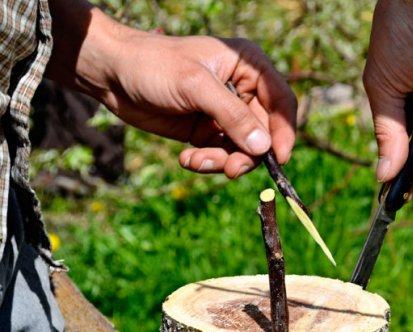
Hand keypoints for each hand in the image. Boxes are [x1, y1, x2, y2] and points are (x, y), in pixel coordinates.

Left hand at [47, 2, 295, 177]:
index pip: (281, 102)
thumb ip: (232, 117)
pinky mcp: (208, 131)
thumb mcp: (195, 86)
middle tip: (229, 170)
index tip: (280, 158)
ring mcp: (226, 113)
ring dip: (224, 161)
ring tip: (197, 160)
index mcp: (249, 66)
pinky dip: (207, 162)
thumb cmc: (153, 64)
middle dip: (247, 153)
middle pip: (264, 133)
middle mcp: (243, 90)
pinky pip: (221, 155)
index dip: (285, 132)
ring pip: (243, 149)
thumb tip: (264, 148)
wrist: (110, 73)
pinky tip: (186, 158)